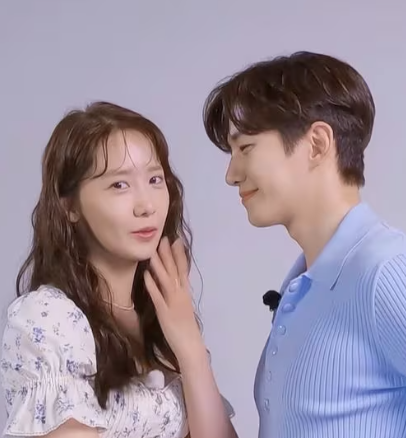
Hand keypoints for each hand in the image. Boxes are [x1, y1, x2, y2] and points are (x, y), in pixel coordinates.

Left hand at [144, 237, 203, 362]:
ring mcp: (172, 302)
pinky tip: (146, 275)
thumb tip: (175, 281)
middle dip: (168, 254)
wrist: (190, 344)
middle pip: (174, 270)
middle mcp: (181, 293)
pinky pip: (157, 296)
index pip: (183, 269)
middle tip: (164, 238)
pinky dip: (152, 284)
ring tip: (152, 251)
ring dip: (159, 264)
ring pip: (165, 279)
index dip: (179, 255)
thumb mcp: (184, 306)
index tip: (176, 241)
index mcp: (185, 292)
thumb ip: (180, 293)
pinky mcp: (164, 312)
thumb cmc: (186, 327)